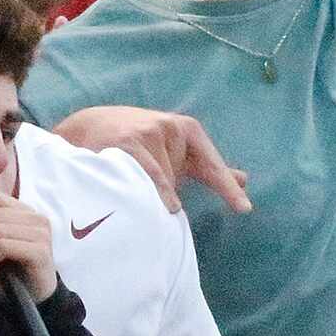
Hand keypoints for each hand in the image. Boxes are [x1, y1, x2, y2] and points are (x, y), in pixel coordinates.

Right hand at [54, 105, 249, 213]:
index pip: (212, 164)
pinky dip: (151, 193)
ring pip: (162, 182)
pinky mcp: (127, 142)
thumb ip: (208, 167)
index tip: (244, 209)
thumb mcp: (177, 151)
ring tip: (131, 181)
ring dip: (150, 191)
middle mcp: (170, 127)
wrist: (91, 126)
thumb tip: (244, 181)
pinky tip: (145, 199)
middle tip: (143, 179)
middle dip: (164, 189)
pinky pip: (148, 177)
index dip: (227, 188)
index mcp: (187, 130)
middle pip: (179, 180)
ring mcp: (148, 133)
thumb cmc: (141, 143)